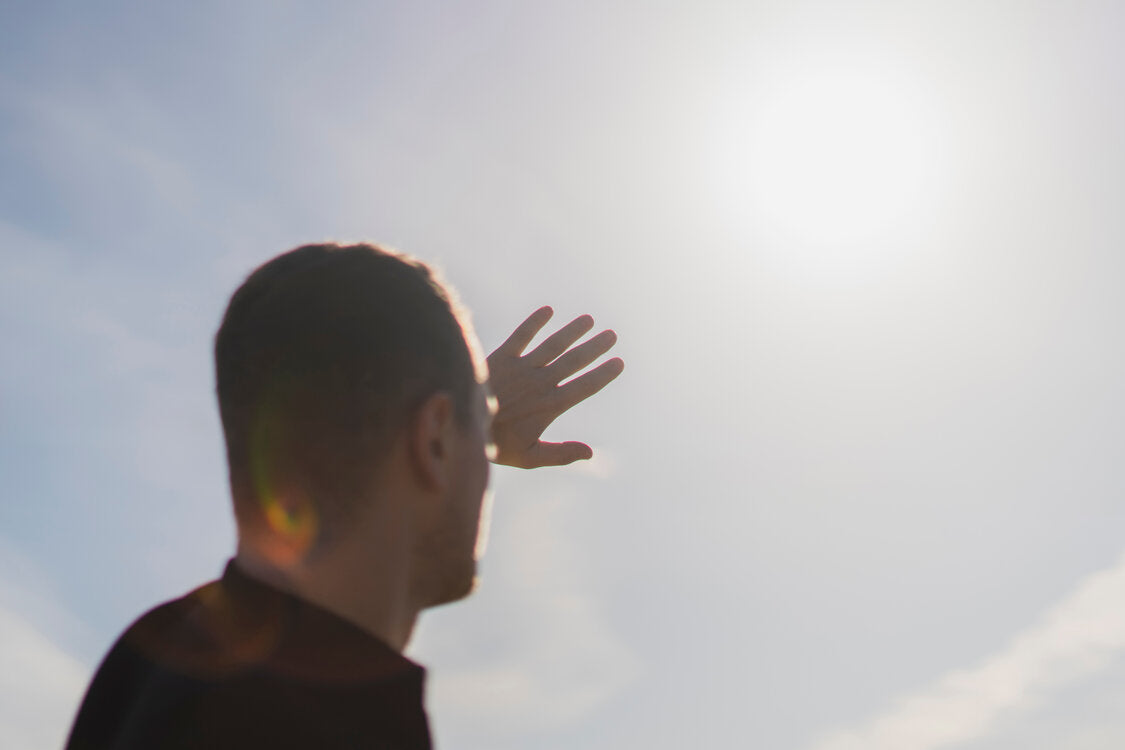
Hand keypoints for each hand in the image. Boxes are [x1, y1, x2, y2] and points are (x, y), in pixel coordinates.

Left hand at [486, 306, 623, 468]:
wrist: (462, 425)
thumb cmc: (497, 445)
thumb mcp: (530, 457)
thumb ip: (561, 453)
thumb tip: (590, 453)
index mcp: (550, 405)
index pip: (584, 387)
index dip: (603, 374)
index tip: (619, 362)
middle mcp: (540, 383)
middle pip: (574, 361)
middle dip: (595, 347)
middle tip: (611, 335)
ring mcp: (521, 368)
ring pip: (553, 345)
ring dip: (572, 331)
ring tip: (588, 320)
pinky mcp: (502, 357)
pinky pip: (521, 336)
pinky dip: (534, 322)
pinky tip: (548, 310)